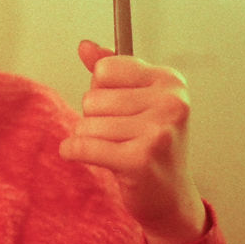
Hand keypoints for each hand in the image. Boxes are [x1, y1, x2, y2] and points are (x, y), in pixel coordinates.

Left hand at [58, 40, 207, 243]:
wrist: (170, 196)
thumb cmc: (151, 143)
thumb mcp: (136, 99)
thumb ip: (109, 70)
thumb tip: (85, 46)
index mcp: (170, 81)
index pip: (106, 69)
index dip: (103, 90)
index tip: (123, 108)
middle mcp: (170, 103)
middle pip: (93, 98)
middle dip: (95, 118)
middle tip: (121, 135)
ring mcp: (158, 132)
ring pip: (86, 123)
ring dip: (89, 138)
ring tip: (115, 149)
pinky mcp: (140, 160)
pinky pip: (82, 146)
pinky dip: (73, 151)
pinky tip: (83, 155)